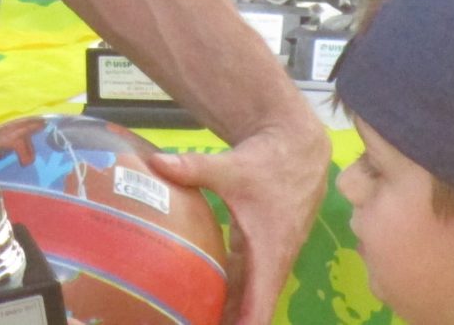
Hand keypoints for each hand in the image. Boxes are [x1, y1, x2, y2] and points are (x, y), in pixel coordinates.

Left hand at [153, 116, 330, 324]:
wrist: (297, 146)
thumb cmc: (270, 162)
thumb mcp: (232, 167)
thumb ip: (194, 168)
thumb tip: (156, 162)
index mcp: (270, 252)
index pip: (261, 304)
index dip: (245, 324)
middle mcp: (274, 260)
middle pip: (252, 305)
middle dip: (230, 320)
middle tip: (193, 323)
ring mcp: (270, 254)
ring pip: (249, 292)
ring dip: (230, 310)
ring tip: (198, 319)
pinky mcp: (263, 244)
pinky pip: (246, 276)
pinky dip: (230, 290)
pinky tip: (206, 297)